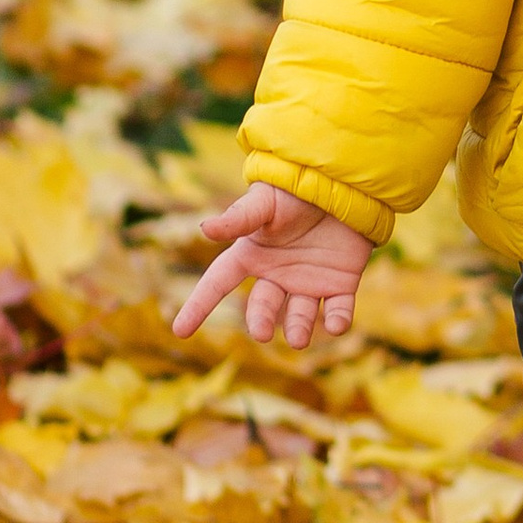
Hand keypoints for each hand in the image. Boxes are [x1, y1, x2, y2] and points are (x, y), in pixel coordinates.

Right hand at [172, 184, 369, 349]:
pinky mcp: (341, 284)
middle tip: (263, 333)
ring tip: (298, 340)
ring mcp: (309, 282)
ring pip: (300, 315)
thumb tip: (204, 229)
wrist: (343, 182)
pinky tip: (337, 326)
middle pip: (263, 306)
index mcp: (252, 255)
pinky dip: (339, 321)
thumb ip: (239, 218)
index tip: (179, 331)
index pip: (218, 283)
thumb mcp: (265, 201)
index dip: (199, 306)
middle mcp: (277, 274)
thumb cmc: (297, 189)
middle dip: (261, 321)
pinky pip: (339, 310)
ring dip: (299, 329)